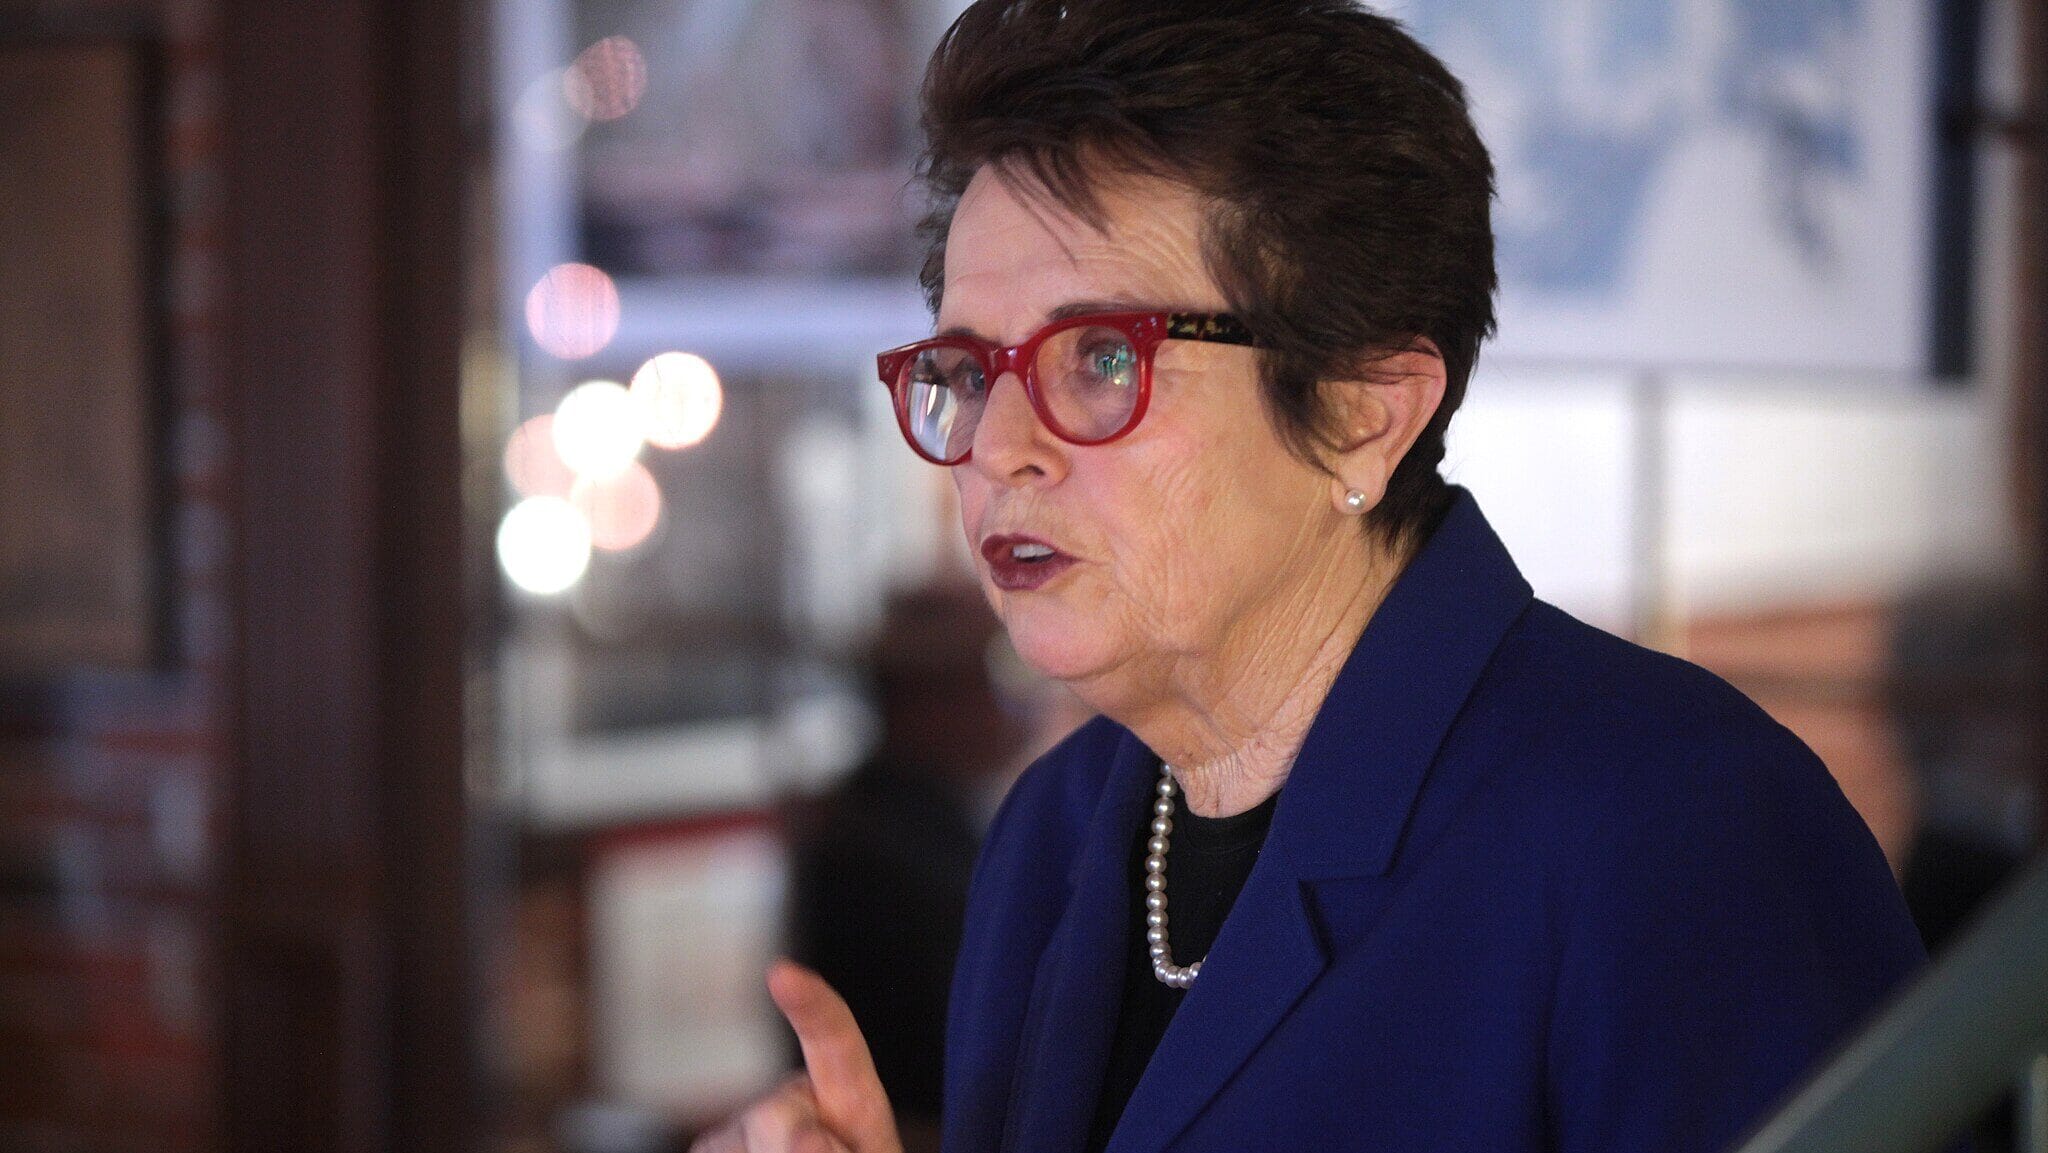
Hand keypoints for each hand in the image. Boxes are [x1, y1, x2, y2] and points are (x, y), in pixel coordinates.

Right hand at [690, 960, 904, 1152]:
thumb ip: (847, 1152)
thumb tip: (804, 1137)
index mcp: (851, 1100)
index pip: (835, 1041)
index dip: (811, 1005)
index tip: (783, 974)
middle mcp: (793, 1102)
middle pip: (770, 1112)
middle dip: (788, 1148)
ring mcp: (746, 1129)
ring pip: (729, 1141)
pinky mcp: (711, 1146)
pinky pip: (707, 1149)